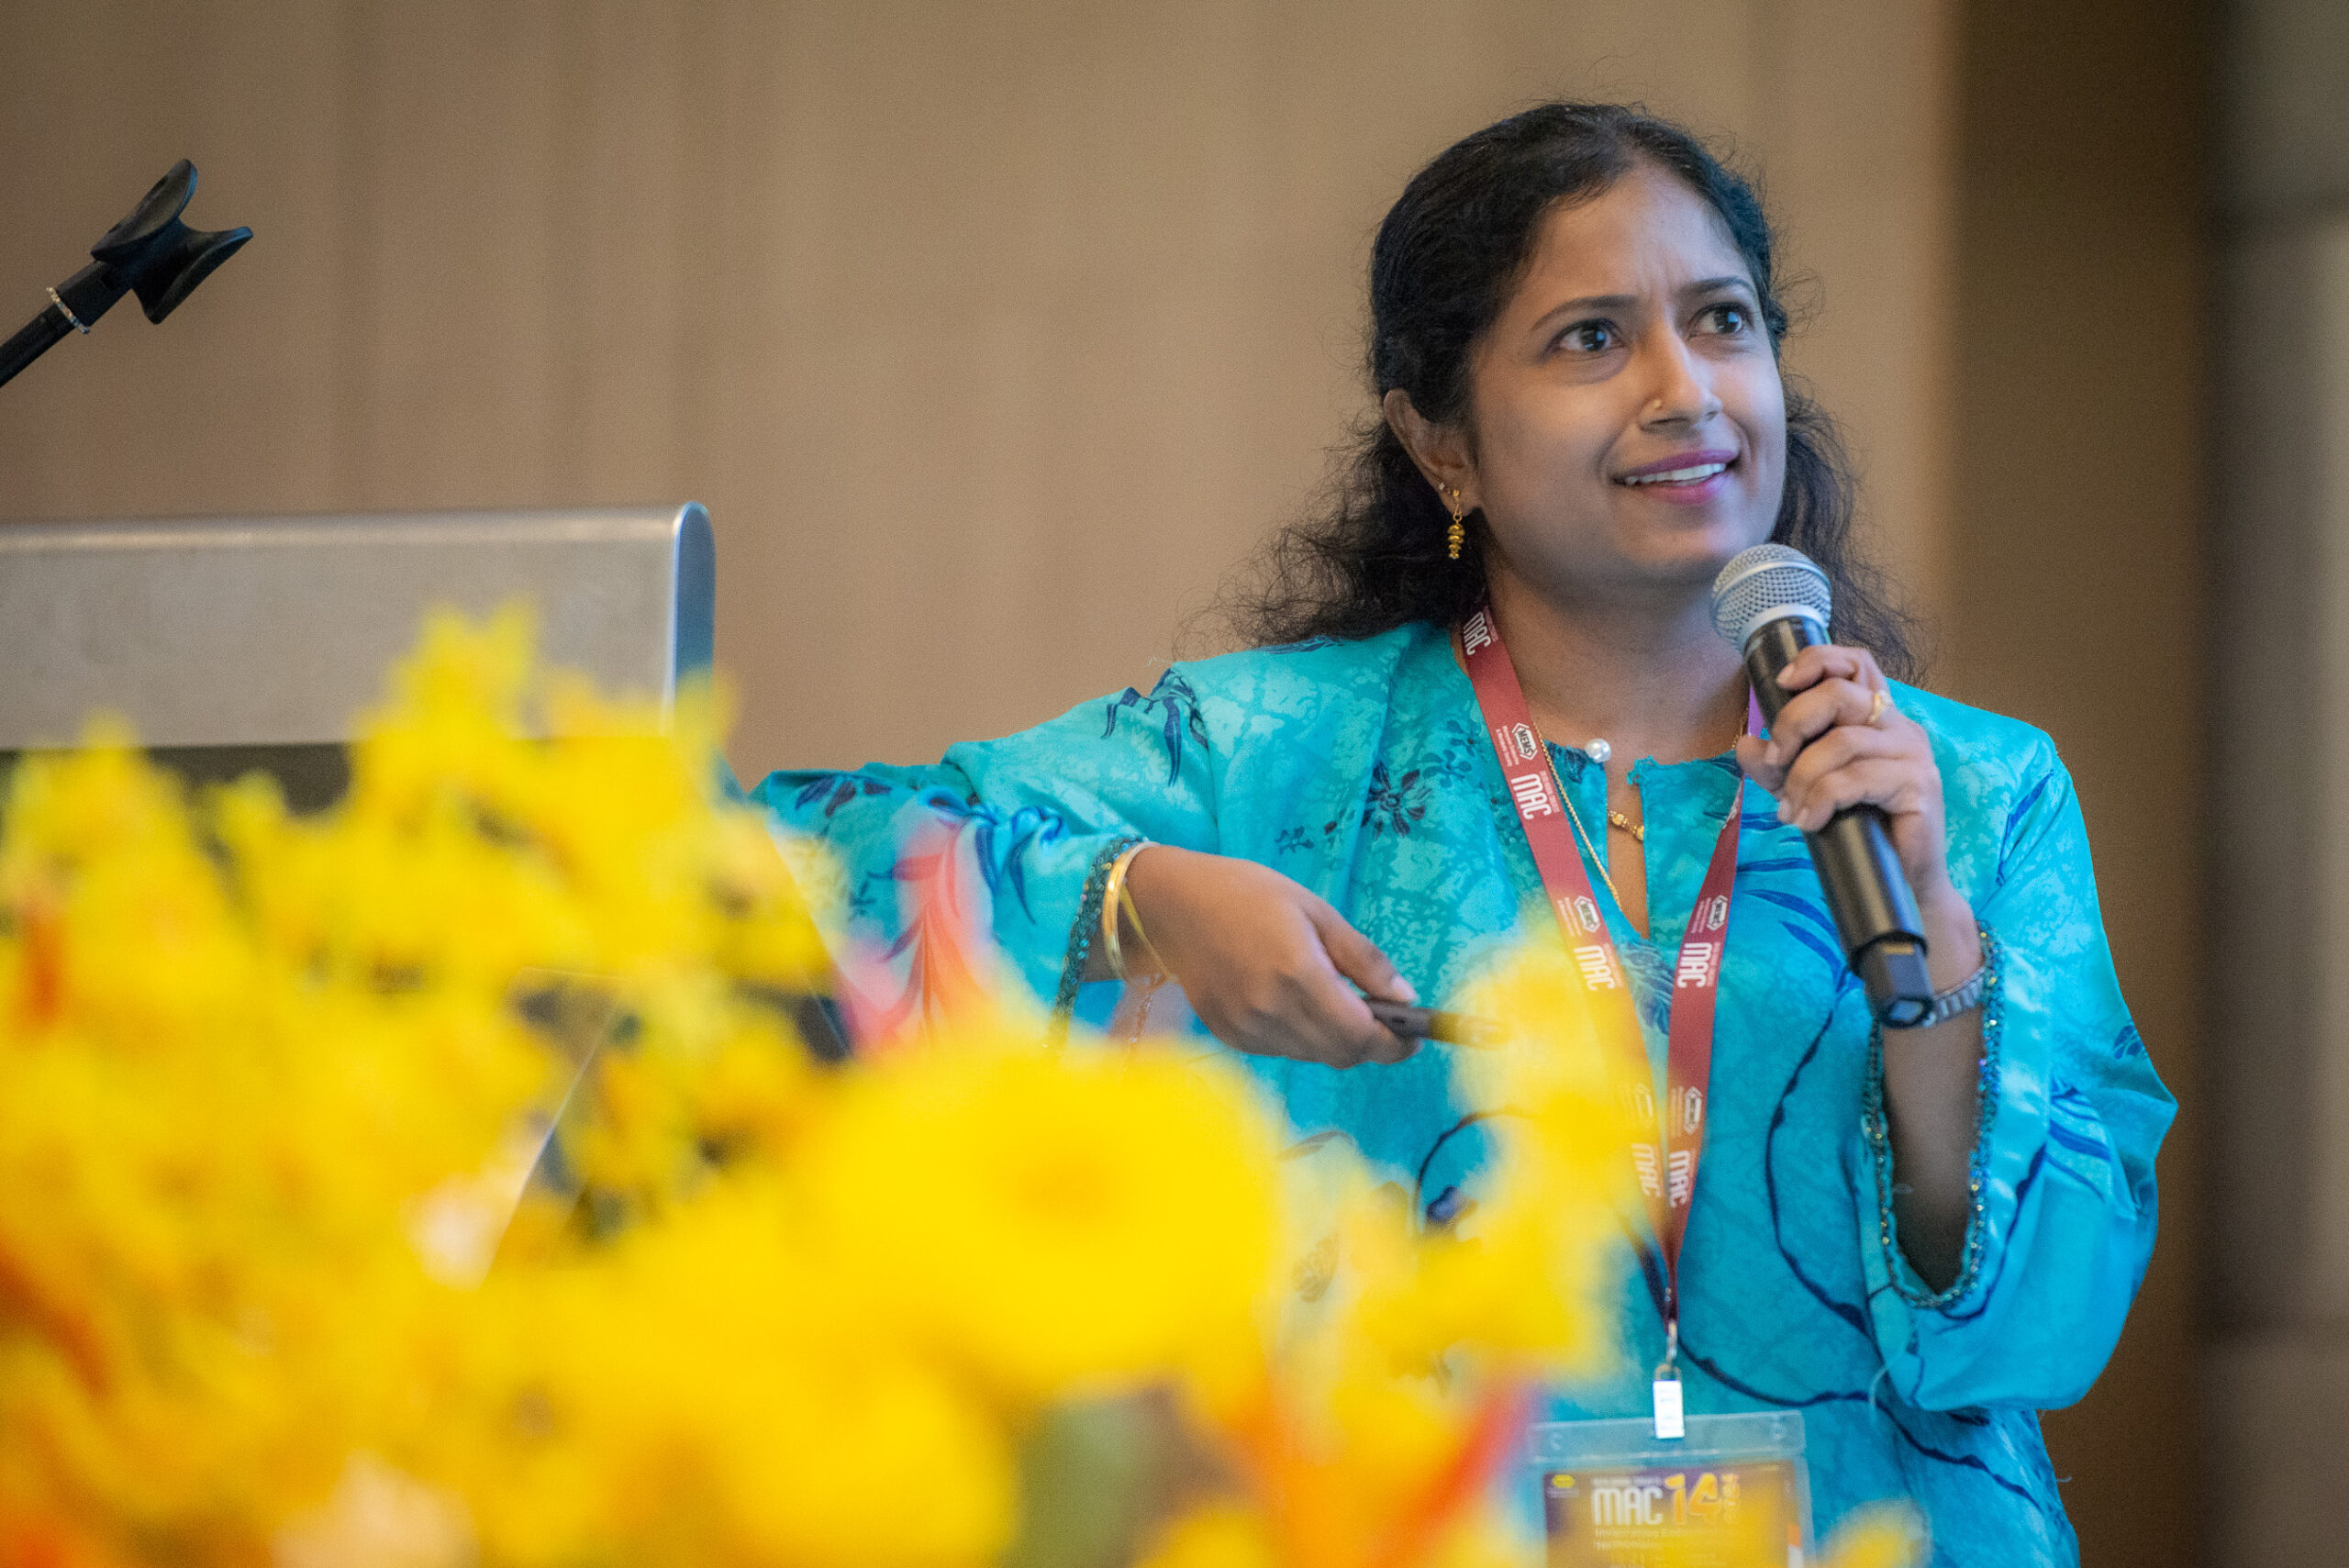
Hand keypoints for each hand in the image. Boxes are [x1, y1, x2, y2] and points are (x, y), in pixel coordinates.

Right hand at [1121, 845, 1419, 1065]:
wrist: (1173, 905)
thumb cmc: (1249, 895)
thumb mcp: (1317, 912)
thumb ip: (1364, 959)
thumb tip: (1406, 997)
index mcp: (1299, 974)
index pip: (1360, 1036)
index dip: (1394, 1044)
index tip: (1412, 1037)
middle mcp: (1271, 1010)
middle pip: (1340, 1055)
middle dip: (1369, 1044)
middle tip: (1379, 1016)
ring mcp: (1246, 1029)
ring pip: (1312, 1056)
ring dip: (1334, 1040)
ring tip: (1331, 1000)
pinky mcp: (1228, 1036)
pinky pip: (1282, 1051)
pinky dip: (1301, 1037)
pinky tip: (1292, 1002)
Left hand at [1732, 644, 1979, 982]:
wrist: (1902, 883)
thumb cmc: (1857, 830)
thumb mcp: (1804, 790)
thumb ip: (1776, 766)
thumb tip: (1745, 743)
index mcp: (1877, 717)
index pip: (1856, 663)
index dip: (1818, 661)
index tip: (1781, 682)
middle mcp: (1899, 726)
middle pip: (1839, 695)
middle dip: (1793, 724)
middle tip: (1775, 763)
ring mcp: (1913, 754)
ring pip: (1841, 743)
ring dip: (1802, 779)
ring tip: (1792, 813)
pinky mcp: (1917, 786)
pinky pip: (1854, 780)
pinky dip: (1821, 801)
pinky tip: (1810, 823)